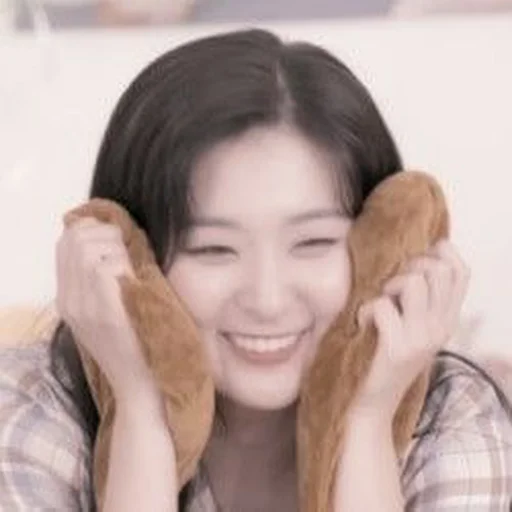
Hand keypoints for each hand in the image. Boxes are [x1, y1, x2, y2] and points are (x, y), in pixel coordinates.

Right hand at [56, 217, 154, 401]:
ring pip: (86, 247)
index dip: (90, 229)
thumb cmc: (133, 344)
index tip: (115, 237)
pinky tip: (135, 276)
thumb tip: (112, 241)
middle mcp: (68, 300)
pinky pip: (103, 266)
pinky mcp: (102, 311)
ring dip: (116, 245)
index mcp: (68, 299)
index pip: (64, 244)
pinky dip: (122, 261)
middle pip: (73, 239)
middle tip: (127, 247)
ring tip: (132, 263)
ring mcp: (82, 306)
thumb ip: (101, 280)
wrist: (139, 384)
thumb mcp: (107, 310)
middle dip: (104, 232)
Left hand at [352, 240, 469, 419]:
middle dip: (409, 267)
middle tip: (391, 288)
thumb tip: (413, 260)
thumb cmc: (386, 360)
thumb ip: (420, 301)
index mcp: (447, 321)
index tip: (415, 259)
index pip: (461, 272)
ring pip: (415, 282)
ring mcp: (421, 338)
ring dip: (390, 285)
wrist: (373, 405)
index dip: (441, 253)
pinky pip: (382, 306)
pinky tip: (363, 324)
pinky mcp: (397, 348)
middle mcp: (441, 328)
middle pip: (438, 270)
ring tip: (381, 303)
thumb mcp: (414, 329)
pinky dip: (366, 310)